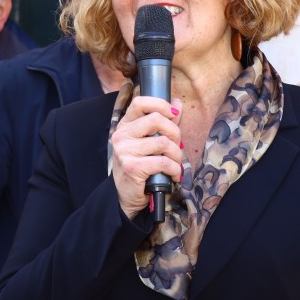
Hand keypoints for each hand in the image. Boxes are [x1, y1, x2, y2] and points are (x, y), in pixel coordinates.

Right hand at [110, 96, 182, 217]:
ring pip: (164, 142)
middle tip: (177, 147)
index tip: (174, 114)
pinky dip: (174, 169)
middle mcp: (121, 135)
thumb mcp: (150, 142)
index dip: (161, 104)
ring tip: (175, 164)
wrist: (127, 196)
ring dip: (177, 155)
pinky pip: (163, 162)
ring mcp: (124, 151)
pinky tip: (173, 175)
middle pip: (157, 120)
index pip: (140, 103)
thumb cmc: (140, 167)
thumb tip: (177, 104)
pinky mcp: (132, 167)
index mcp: (125, 125)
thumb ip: (164, 123)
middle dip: (175, 134)